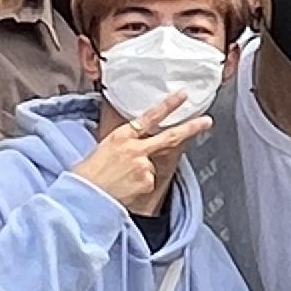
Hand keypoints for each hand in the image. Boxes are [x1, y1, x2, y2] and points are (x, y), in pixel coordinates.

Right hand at [72, 93, 211, 209]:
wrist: (83, 195)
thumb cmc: (88, 174)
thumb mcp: (103, 149)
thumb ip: (125, 145)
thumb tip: (137, 147)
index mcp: (121, 136)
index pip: (149, 116)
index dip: (168, 105)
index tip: (182, 95)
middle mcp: (135, 149)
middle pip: (170, 137)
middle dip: (191, 128)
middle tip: (207, 121)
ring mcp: (143, 165)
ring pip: (152, 167)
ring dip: (142, 174)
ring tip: (122, 180)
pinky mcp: (146, 182)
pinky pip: (149, 182)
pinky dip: (140, 186)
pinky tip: (125, 188)